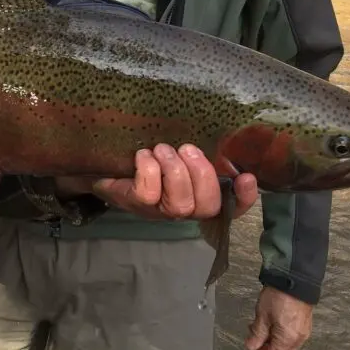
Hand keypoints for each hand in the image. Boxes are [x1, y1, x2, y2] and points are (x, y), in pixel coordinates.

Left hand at [56, 144, 257, 220]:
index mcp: (198, 193)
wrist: (102, 159)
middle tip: (186, 148)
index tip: (246, 176)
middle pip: (207, 206)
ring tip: (162, 149)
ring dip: (174, 171)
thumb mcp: (176, 150)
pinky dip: (148, 171)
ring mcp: (158, 210)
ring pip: (180, 205)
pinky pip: (148, 195)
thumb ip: (199, 150)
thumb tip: (224, 138)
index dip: (243, 198)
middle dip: (201, 175)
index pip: (231, 206)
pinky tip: (143, 156)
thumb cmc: (147, 154)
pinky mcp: (133, 204)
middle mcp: (182, 207)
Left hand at [245, 287, 313, 349]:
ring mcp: (303, 332)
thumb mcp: (262, 315)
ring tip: (258, 333)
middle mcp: (298, 339)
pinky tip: (270, 328)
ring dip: (272, 345)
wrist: (294, 279)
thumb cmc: (279, 295)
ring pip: (287, 348)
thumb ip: (257, 334)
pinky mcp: (304, 324)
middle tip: (254, 346)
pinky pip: (292, 339)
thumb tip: (251, 346)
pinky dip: (280, 338)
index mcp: (288, 339)